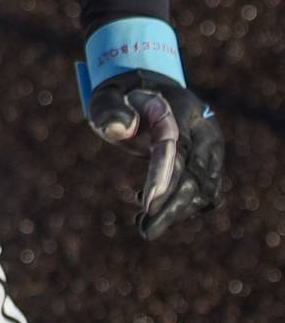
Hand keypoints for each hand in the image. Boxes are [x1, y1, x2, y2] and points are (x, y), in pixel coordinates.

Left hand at [87, 69, 223, 240]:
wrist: (153, 93)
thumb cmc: (125, 99)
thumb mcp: (108, 98)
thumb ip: (110, 111)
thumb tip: (120, 130)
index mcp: (178, 110)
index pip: (174, 149)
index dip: (161, 178)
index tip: (146, 205)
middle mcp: (204, 130)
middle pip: (194, 175)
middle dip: (171, 207)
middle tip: (144, 230)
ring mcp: (214, 148)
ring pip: (204, 190)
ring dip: (177, 212)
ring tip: (145, 224)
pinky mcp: (214, 164)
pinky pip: (206, 194)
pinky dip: (186, 208)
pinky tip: (159, 210)